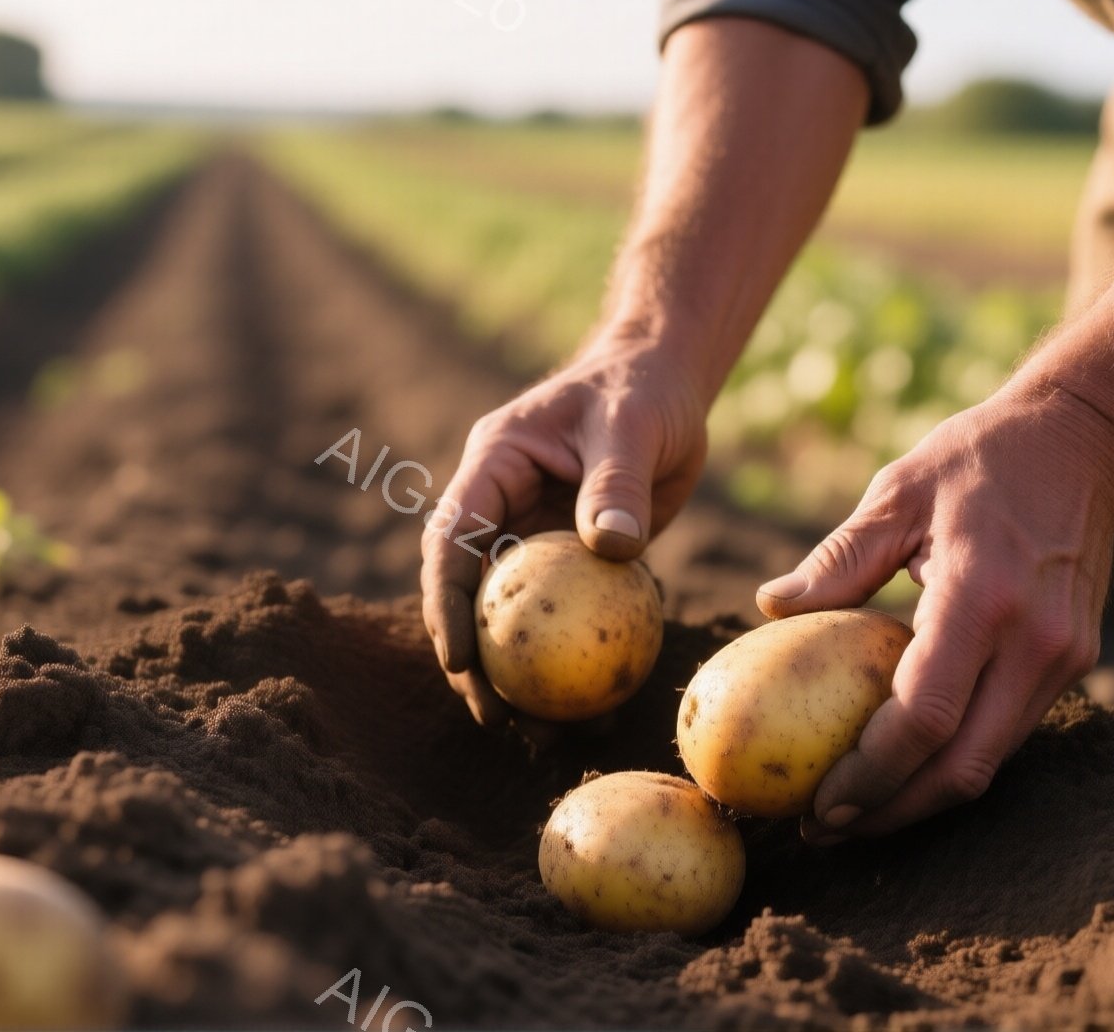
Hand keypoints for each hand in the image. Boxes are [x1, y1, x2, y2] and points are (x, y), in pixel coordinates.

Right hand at [421, 332, 709, 725]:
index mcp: (491, 467)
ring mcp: (532, 533)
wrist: (666, 379)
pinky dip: (571, 657)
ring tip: (540, 733)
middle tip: (497, 717)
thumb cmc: (643, 390)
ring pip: (512, 613)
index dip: (447, 604)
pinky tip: (593, 711)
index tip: (460, 661)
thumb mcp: (631, 428)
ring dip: (519, 671)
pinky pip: (564, 615)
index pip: (451, 541)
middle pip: (469, 591)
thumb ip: (617, 483)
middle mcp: (500, 506)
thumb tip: (613, 548)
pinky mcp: (570, 556)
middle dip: (471, 659)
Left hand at [758, 383, 1113, 840]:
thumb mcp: (897, 492)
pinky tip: (902, 765)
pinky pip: (1009, 731)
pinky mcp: (1075, 659)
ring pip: (992, 760)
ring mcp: (1065, 655)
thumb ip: (837, 558)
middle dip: (892, 810)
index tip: (817, 804)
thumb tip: (767, 608)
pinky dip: (955, 760)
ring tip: (853, 809)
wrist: (1082, 436)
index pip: (926, 718)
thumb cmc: (976, 456)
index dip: (870, 774)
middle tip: (824, 828)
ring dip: (923, 796)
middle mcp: (1035, 640)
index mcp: (983, 597)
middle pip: (964, 766)